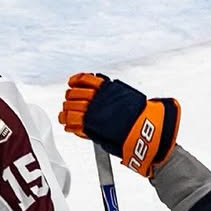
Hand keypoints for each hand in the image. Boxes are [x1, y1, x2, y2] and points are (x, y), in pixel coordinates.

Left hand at [58, 72, 179, 177]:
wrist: (145, 132)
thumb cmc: (141, 116)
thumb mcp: (127, 96)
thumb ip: (113, 92)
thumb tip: (104, 88)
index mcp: (106, 88)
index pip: (84, 79)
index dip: (76, 81)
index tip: (72, 83)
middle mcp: (97, 98)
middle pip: (74, 93)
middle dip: (70, 97)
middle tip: (69, 102)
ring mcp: (92, 111)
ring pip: (70, 107)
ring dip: (66, 110)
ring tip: (65, 114)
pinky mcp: (89, 126)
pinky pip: (72, 122)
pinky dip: (67, 123)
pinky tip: (66, 124)